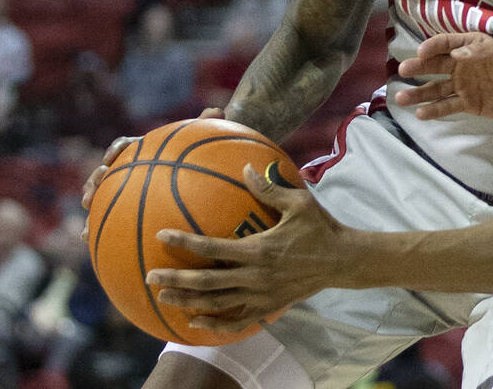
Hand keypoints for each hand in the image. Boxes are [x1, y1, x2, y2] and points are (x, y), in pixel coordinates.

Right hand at [80, 108, 226, 240]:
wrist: (194, 176)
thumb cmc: (196, 156)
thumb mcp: (202, 143)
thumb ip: (206, 126)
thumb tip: (217, 109)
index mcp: (142, 150)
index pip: (125, 146)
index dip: (116, 150)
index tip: (112, 157)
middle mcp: (129, 168)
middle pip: (106, 171)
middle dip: (95, 180)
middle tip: (92, 189)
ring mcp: (125, 188)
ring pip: (102, 195)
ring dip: (91, 202)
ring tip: (86, 216)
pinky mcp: (126, 208)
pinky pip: (110, 217)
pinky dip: (97, 227)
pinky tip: (89, 239)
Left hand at [145, 164, 348, 332]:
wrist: (342, 260)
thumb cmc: (320, 227)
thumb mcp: (299, 202)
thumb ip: (269, 188)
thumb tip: (246, 167)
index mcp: (259, 250)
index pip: (213, 248)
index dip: (185, 242)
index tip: (161, 236)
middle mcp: (256, 276)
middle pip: (207, 282)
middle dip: (176, 280)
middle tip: (150, 276)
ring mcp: (261, 295)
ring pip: (217, 304)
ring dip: (188, 301)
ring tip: (164, 298)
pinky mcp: (268, 307)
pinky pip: (237, 321)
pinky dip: (215, 325)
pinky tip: (196, 322)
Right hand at [395, 32, 492, 122]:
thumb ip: (484, 52)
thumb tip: (458, 55)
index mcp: (474, 46)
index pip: (448, 43)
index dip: (433, 46)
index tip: (421, 53)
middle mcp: (464, 65)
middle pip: (436, 65)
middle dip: (418, 67)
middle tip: (402, 70)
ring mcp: (465, 85)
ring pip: (436, 88)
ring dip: (419, 93)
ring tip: (401, 98)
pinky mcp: (470, 104)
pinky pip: (448, 106)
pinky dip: (434, 110)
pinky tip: (421, 114)